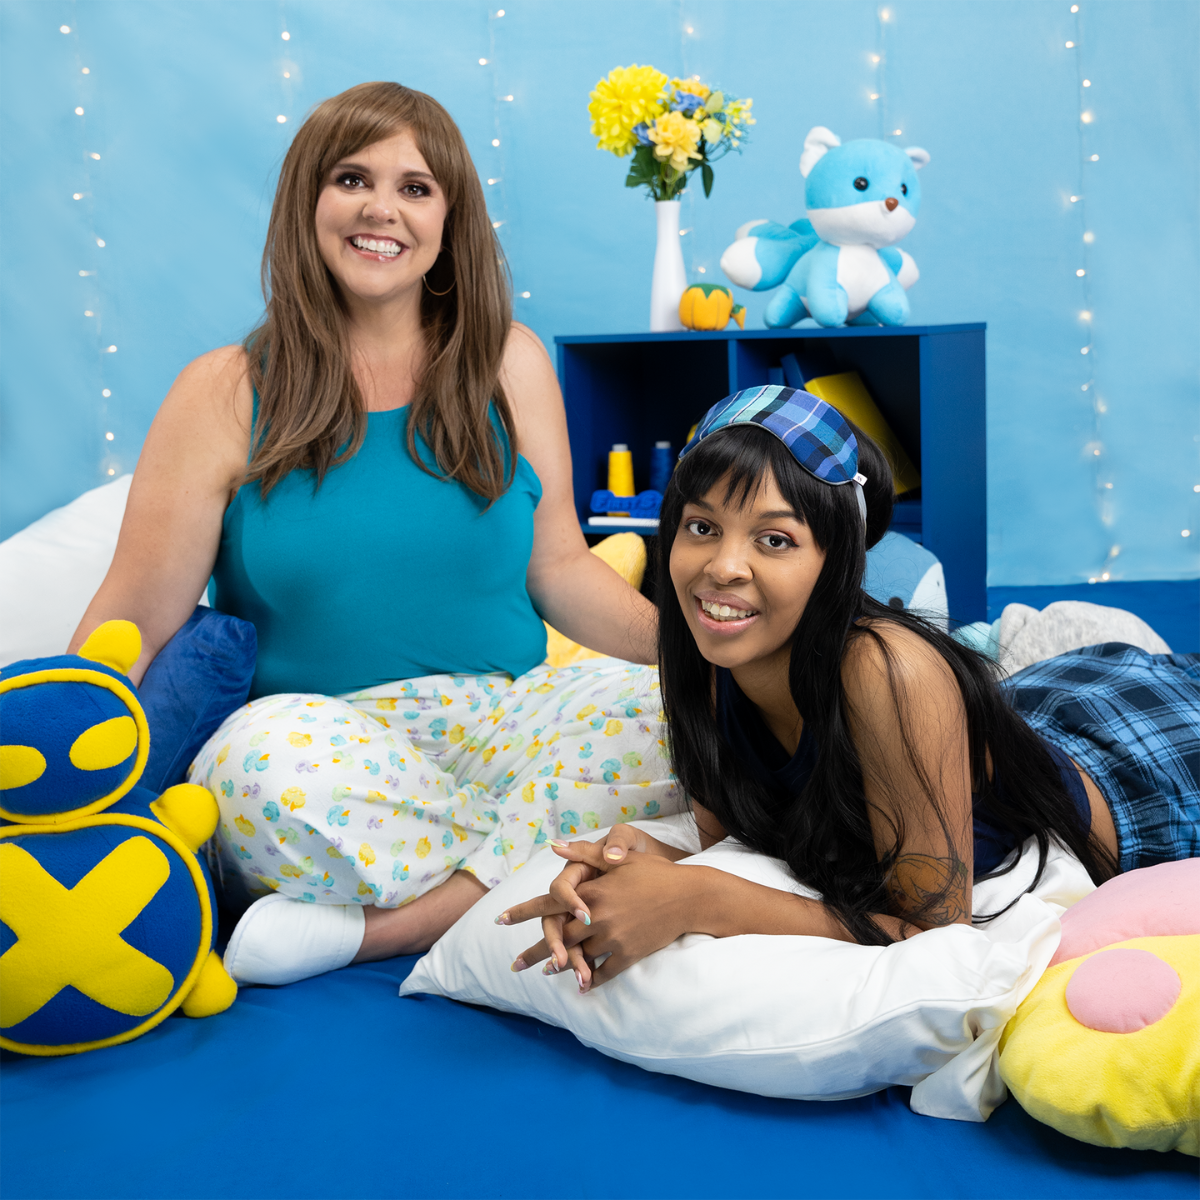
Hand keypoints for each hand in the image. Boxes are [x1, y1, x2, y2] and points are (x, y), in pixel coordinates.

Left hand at [499, 834, 697, 991]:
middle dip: (535, 951)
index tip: (500, 920)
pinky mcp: (629, 955)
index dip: (523, 912)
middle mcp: (598, 918)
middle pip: (558, 938)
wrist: (689, 897)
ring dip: (560, 967)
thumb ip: (585, 853)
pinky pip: (604, 972)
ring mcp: (613, 939)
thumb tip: (555, 845)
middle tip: (515, 965)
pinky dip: (591, 980)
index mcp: (592, 893)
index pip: (549, 904)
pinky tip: (582, 986)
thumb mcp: (619, 859)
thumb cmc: (654, 873)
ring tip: (545, 973)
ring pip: (578, 958)